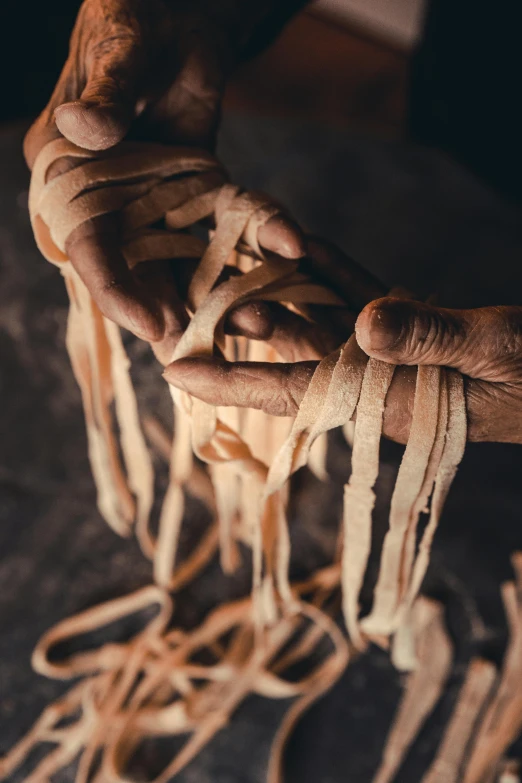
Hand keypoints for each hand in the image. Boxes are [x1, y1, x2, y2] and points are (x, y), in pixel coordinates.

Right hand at [25, 0, 305, 348]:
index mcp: (69, 176)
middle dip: (173, 314)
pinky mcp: (195, 199)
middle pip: (138, 273)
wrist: (178, 15)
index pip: (87, 248)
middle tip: (209, 354)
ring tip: (255, 323)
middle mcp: (109, 203)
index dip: (117, 292)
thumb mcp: (120, 53)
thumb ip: (105, 94)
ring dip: (217, 296)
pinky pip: (225, 230)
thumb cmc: (134, 22)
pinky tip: (287, 257)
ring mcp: (153, 206)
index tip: (155, 326)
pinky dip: (255, 244)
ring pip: (183, 264)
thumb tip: (84, 129)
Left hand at [164, 287, 521, 444]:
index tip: (173, 372)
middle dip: (242, 330)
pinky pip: (363, 292)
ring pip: (323, 318)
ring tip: (230, 264)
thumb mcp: (493, 351)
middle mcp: (377, 377)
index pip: (293, 391)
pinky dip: (332, 270)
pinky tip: (299, 244)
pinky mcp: (415, 323)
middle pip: (294, 352)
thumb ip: (431, 338)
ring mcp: (394, 349)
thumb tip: (363, 325)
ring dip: (280, 293)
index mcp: (385, 399)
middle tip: (187, 303)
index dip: (232, 382)